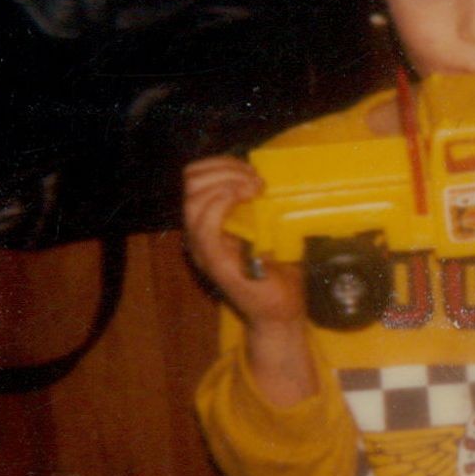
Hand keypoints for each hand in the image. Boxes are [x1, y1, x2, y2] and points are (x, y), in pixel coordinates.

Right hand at [182, 156, 304, 328]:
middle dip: (226, 170)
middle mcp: (199, 232)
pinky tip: (245, 199)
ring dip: (228, 184)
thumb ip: (261, 202)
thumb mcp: (270, 226)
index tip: (252, 170)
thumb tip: (268, 173)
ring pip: (194, 200)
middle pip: (191, 182)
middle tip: (257, 182)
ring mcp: (203, 248)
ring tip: (255, 189)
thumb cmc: (280, 269)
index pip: (196, 177)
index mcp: (209, 220)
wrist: (282, 311)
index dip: (221, 164)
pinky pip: (204, 225)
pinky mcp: (214, 262)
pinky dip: (223, 203)